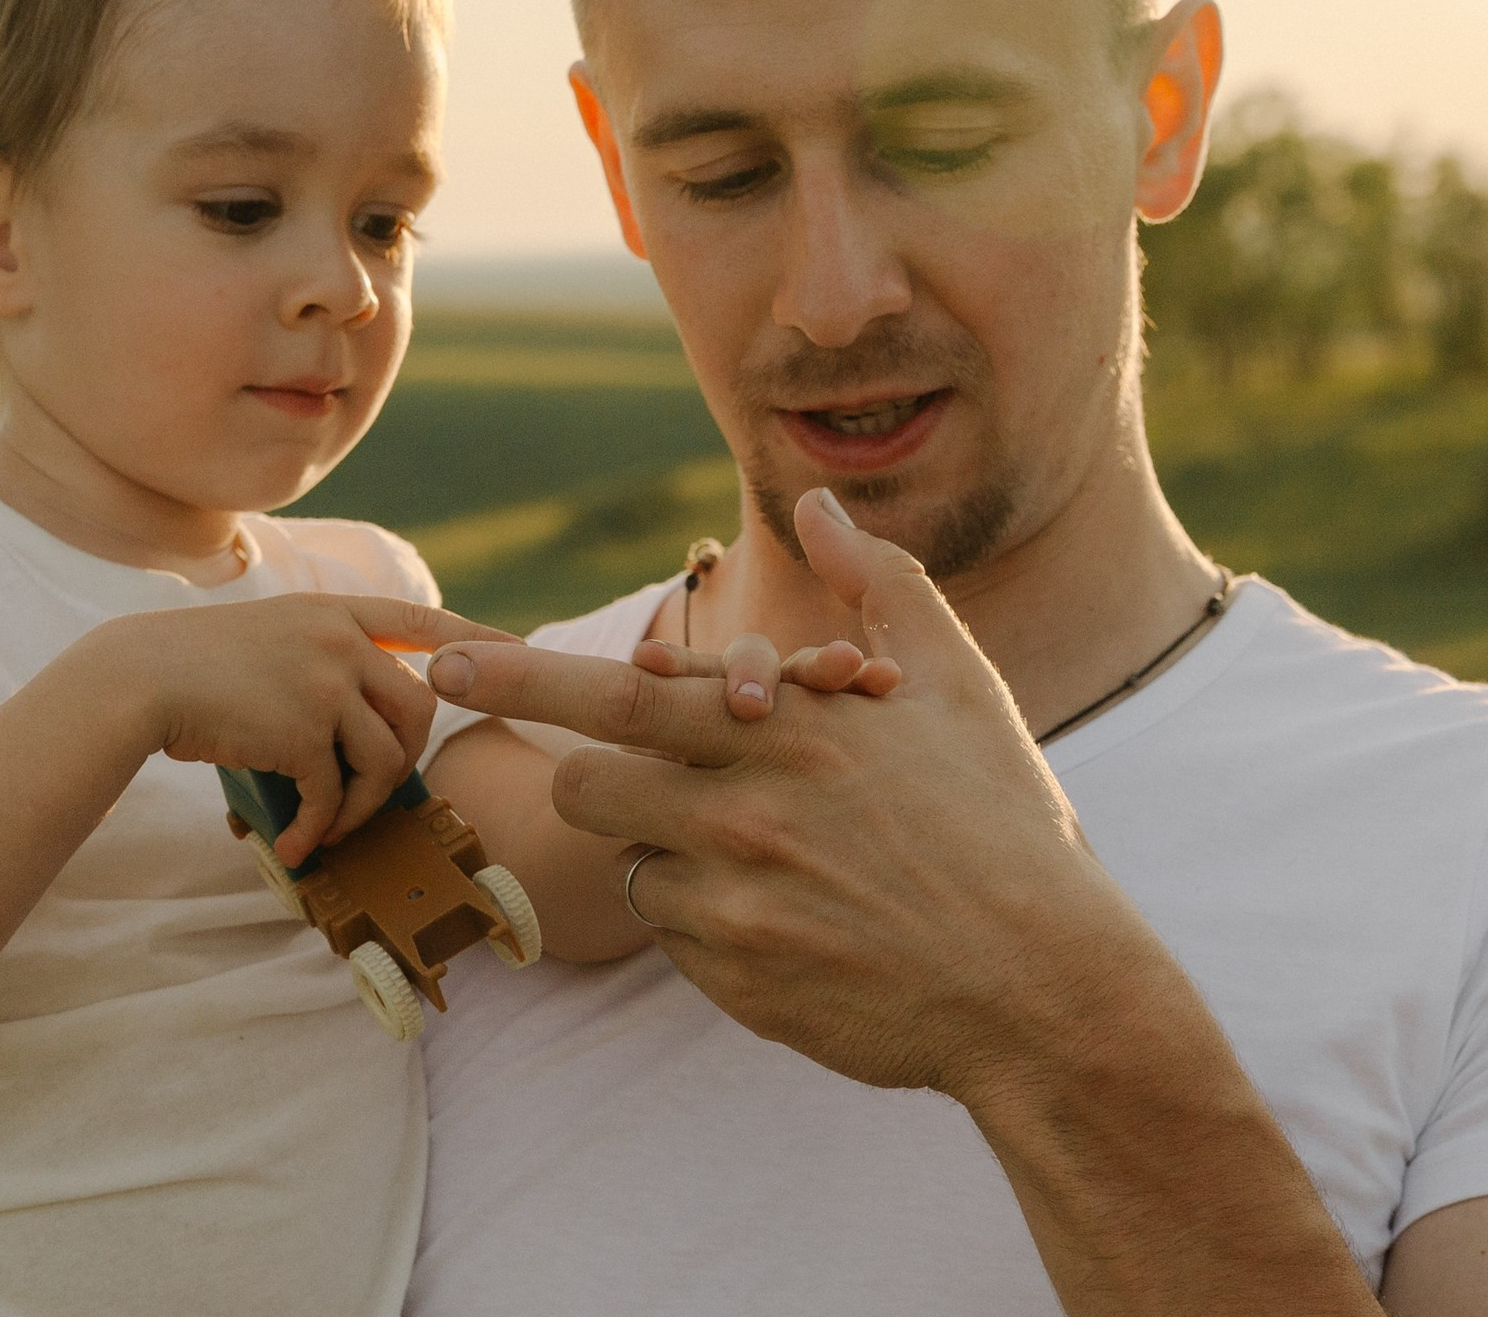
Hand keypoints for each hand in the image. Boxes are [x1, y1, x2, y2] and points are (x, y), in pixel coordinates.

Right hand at [112, 594, 517, 865]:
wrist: (140, 679)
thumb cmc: (196, 669)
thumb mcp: (271, 635)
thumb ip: (322, 656)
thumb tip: (362, 720)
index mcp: (334, 611)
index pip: (422, 620)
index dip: (475, 638)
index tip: (519, 653)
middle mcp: (340, 639)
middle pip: (421, 704)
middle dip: (409, 758)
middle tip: (375, 789)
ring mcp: (324, 680)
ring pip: (384, 757)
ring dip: (362, 804)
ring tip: (331, 827)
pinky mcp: (302, 729)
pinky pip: (333, 792)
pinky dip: (321, 828)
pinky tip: (299, 848)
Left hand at [429, 488, 1128, 1096]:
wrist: (1043, 986)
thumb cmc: (1002, 820)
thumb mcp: (955, 683)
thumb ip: (879, 581)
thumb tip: (819, 501)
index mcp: (782, 729)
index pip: (614, 692)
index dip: (518, 676)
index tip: (443, 662)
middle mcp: (741, 814)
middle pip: (588, 782)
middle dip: (599, 770)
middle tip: (649, 776)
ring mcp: (734, 907)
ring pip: (631, 864)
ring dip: (670, 849)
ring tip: (768, 851)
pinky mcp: (738, 984)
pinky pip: (676, 938)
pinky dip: (713, 922)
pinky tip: (796, 919)